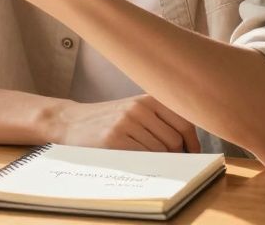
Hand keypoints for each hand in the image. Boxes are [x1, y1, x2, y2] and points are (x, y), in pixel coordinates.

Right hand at [48, 95, 201, 152]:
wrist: (71, 122)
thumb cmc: (108, 120)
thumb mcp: (134, 110)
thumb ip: (160, 120)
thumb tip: (189, 147)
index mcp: (148, 99)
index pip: (184, 121)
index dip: (193, 142)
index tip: (193, 153)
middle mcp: (138, 108)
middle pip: (174, 141)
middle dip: (175, 156)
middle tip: (167, 162)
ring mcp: (126, 123)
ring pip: (159, 152)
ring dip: (157, 161)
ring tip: (145, 159)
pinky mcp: (114, 140)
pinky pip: (142, 158)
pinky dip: (145, 165)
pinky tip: (135, 161)